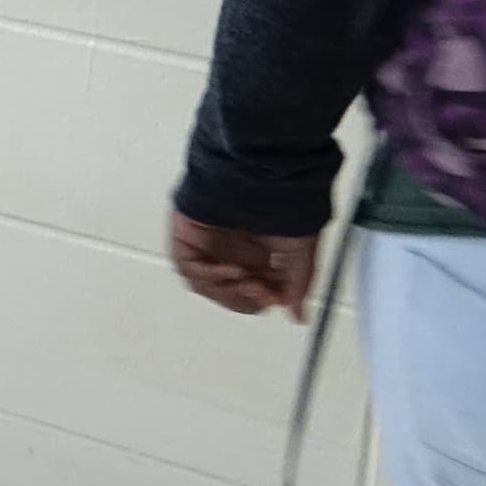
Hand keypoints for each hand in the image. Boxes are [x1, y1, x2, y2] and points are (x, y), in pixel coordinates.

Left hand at [169, 209, 318, 317]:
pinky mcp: (185, 236)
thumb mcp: (300, 248)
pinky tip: (230, 269)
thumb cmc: (282, 198)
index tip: (276, 300)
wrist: (260, 170)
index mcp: (256, 254)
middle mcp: (229, 250)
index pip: (252, 291)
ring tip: (249, 279)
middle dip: (246, 298)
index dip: (263, 300)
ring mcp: (205, 244)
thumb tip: (298, 316)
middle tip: (262, 292)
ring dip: (229, 290)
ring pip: (209, 285)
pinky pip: (189, 268)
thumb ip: (298, 284)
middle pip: (228, 292)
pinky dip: (209, 276)